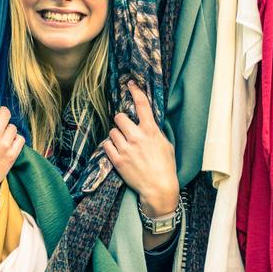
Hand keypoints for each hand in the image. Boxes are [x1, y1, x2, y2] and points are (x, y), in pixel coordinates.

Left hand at [104, 80, 179, 217]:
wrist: (158, 187)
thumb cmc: (166, 166)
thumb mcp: (166, 144)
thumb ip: (155, 132)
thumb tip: (147, 123)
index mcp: (151, 131)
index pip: (142, 105)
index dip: (135, 91)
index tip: (130, 84)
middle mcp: (137, 137)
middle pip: (120, 117)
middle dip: (121, 121)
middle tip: (125, 128)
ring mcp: (126, 149)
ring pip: (112, 131)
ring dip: (116, 135)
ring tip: (123, 143)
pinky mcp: (118, 160)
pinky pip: (107, 145)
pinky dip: (110, 146)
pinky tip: (117, 151)